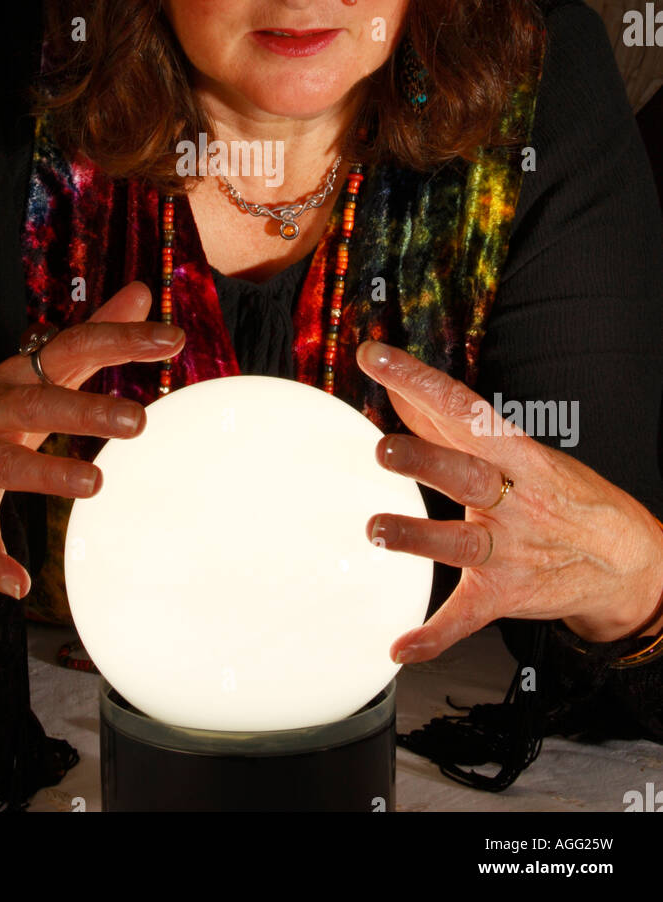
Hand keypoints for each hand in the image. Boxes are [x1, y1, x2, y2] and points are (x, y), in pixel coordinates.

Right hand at [0, 281, 184, 599]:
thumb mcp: (40, 370)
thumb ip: (94, 334)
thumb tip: (145, 292)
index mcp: (20, 375)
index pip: (74, 347)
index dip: (121, 340)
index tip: (173, 339)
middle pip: (39, 403)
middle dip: (85, 410)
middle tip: (138, 420)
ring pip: (9, 464)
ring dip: (50, 473)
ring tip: (95, 483)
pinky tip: (20, 583)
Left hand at [356, 340, 662, 662]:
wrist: (627, 561)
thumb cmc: (559, 495)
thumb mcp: (515, 450)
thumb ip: (449, 424)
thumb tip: (395, 390)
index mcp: (517, 455)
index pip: (463, 408)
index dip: (419, 380)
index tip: (375, 356)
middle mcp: (515, 499)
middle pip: (468, 474)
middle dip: (427, 460)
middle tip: (383, 448)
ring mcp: (511, 549)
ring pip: (462, 542)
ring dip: (419, 537)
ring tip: (376, 530)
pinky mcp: (507, 594)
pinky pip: (467, 617)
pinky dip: (435, 635)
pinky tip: (401, 646)